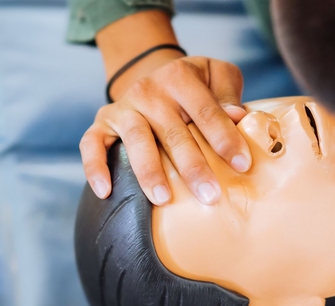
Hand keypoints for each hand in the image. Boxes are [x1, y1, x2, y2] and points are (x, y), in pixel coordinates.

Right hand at [80, 56, 250, 205]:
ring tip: (163, 200)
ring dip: (150, 172)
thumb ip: (228, 94)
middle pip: (173, 132)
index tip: (242, 165)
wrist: (154, 79)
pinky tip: (105, 192)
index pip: (206, 111)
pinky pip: (92, 144)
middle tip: (210, 196)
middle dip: (192, 166)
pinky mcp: (102, 122)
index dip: (225, 138)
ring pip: (136, 141)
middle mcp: (149, 90)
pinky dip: (95, 167)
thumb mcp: (216, 77)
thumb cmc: (195, 88)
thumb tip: (238, 116)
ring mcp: (124, 107)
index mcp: (180, 76)